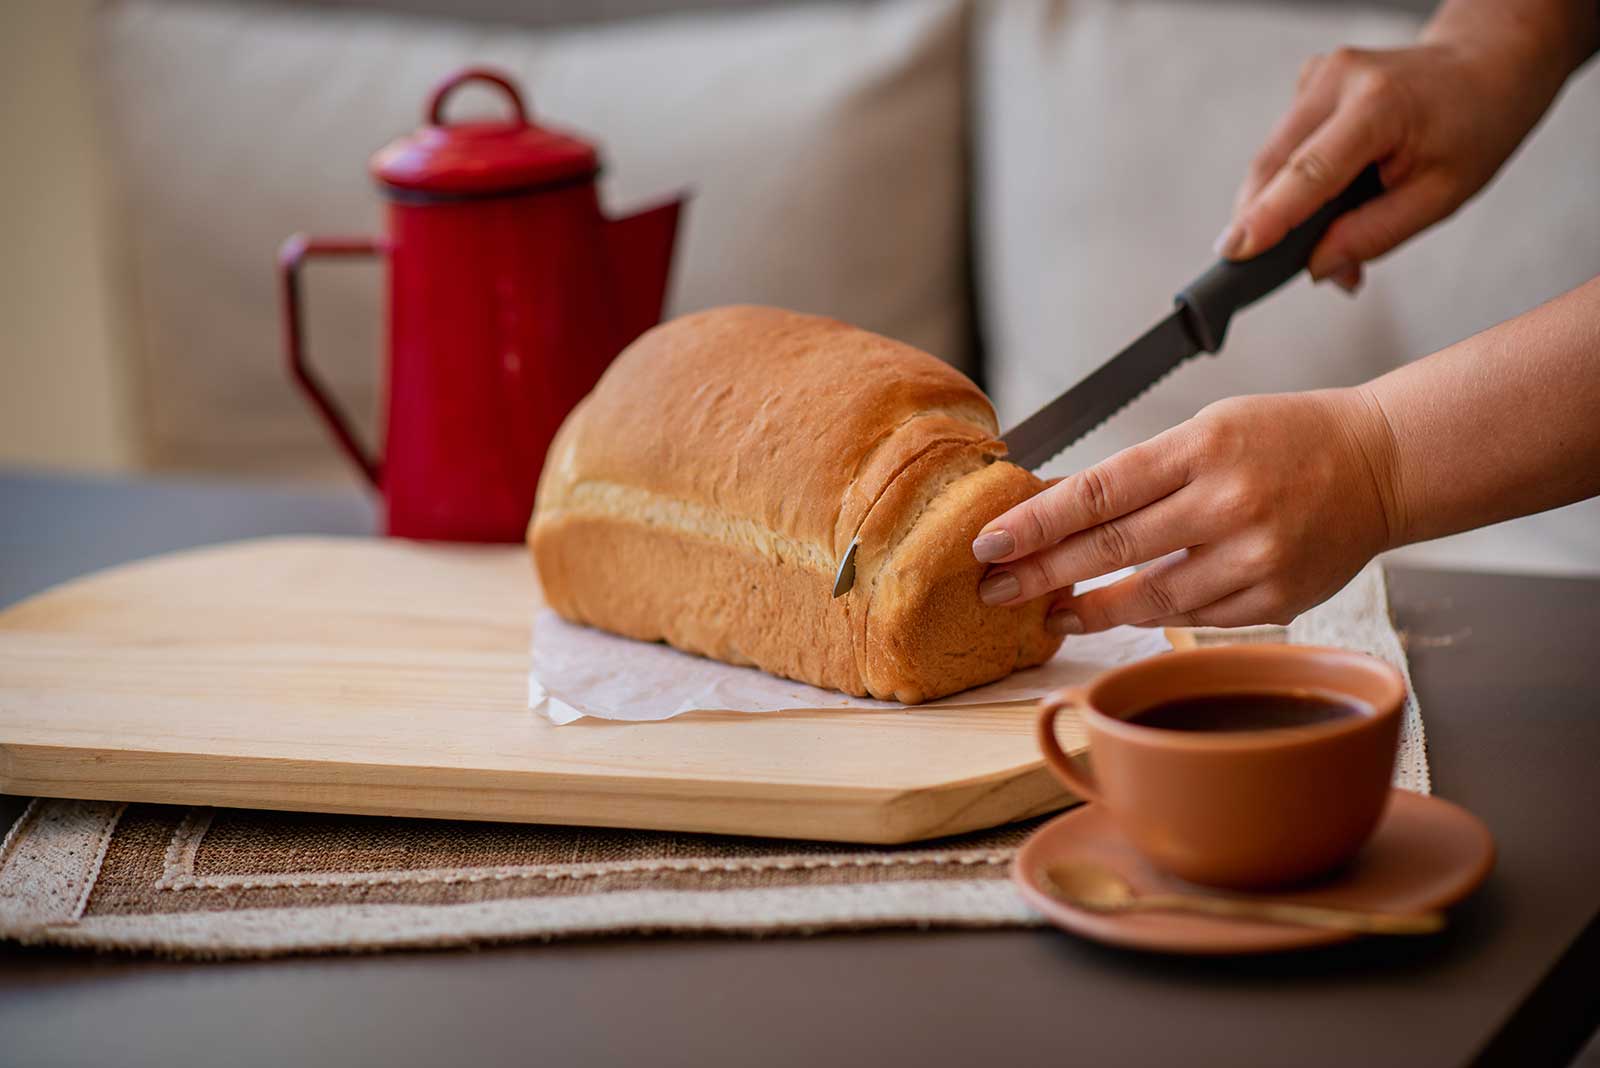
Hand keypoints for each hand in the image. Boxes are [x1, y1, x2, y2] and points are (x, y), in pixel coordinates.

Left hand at [971, 390, 1402, 632]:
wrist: (1381, 463)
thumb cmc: (1281, 438)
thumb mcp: (1205, 429)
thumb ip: (1137, 473)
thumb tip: (1055, 507)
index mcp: (1203, 447)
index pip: (1099, 490)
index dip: (1036, 522)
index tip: (989, 543)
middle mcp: (1228, 503)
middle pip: (1113, 548)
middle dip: (1042, 572)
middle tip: (994, 589)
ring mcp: (1256, 556)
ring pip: (1150, 598)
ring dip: (1089, 609)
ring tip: (1048, 612)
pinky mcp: (1277, 598)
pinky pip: (1195, 618)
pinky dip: (1152, 616)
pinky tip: (1118, 614)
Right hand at [1216, 33, 1569, 292]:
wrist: (1486, 63)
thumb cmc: (1475, 124)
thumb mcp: (1442, 195)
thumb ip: (1375, 234)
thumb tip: (1317, 266)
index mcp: (1379, 105)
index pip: (1307, 172)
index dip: (1267, 217)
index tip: (1234, 253)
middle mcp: (1338, 80)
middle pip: (1273, 166)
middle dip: (1265, 224)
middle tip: (1279, 270)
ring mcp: (1318, 76)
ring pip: (1270, 159)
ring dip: (1278, 206)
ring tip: (1319, 236)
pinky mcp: (1308, 83)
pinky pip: (1281, 147)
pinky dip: (1290, 183)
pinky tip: (1325, 193)